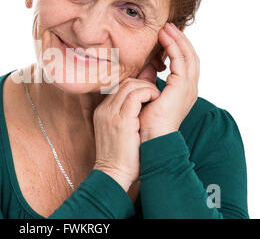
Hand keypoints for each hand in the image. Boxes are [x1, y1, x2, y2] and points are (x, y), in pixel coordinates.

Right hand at [93, 73, 160, 190]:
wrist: (113, 174)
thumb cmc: (120, 159)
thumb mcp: (119, 133)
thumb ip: (126, 118)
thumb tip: (142, 107)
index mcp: (102, 112)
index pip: (119, 88)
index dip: (136, 86)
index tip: (149, 92)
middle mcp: (104, 110)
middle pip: (124, 83)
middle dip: (143, 83)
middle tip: (155, 93)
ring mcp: (111, 114)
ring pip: (129, 85)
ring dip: (147, 87)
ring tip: (157, 96)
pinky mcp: (121, 120)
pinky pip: (135, 96)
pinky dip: (148, 93)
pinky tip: (156, 100)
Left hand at [137, 23, 199, 142]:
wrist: (149, 140)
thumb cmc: (145, 122)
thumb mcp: (146, 93)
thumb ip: (148, 78)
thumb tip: (144, 63)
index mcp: (183, 91)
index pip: (184, 63)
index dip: (176, 47)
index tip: (164, 34)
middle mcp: (189, 88)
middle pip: (190, 56)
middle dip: (179, 39)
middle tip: (168, 25)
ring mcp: (188, 88)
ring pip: (188, 55)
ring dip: (177, 39)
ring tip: (166, 27)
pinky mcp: (182, 87)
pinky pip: (181, 60)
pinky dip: (173, 46)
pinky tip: (165, 37)